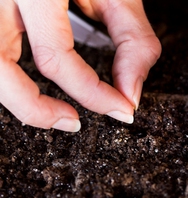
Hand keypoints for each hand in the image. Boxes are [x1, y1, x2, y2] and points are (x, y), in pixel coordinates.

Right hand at [0, 0, 160, 131]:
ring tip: (54, 114)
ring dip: (18, 100)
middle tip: (74, 123)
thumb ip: (133, 42)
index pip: (56, 58)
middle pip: (0, 69)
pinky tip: (35, 84)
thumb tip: (130, 93)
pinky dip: (13, 76)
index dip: (93, 94)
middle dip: (38, 110)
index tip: (122, 108)